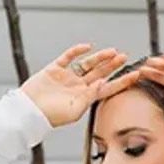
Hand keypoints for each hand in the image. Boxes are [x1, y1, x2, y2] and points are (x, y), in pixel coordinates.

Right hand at [21, 44, 145, 129]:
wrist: (28, 111)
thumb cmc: (50, 116)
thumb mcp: (75, 110)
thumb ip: (90, 96)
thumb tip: (102, 83)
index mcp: (85, 98)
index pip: (108, 87)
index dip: (122, 81)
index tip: (136, 75)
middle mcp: (78, 86)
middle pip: (100, 73)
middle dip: (113, 66)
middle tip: (125, 57)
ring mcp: (67, 77)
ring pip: (87, 64)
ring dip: (99, 58)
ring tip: (112, 51)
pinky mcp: (54, 69)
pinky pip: (68, 57)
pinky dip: (77, 51)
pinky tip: (87, 47)